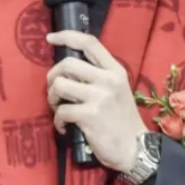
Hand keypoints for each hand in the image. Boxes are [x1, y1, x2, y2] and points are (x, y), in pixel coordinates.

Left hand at [45, 30, 149, 172]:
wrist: (134, 148)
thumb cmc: (121, 119)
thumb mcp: (116, 90)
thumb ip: (97, 76)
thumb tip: (66, 68)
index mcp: (115, 70)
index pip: (89, 42)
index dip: (66, 36)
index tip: (50, 38)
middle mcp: (108, 80)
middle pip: (67, 64)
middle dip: (52, 77)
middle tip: (55, 92)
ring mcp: (99, 97)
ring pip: (59, 85)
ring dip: (52, 98)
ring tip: (59, 108)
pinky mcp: (90, 115)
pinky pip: (61, 111)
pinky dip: (58, 121)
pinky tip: (65, 127)